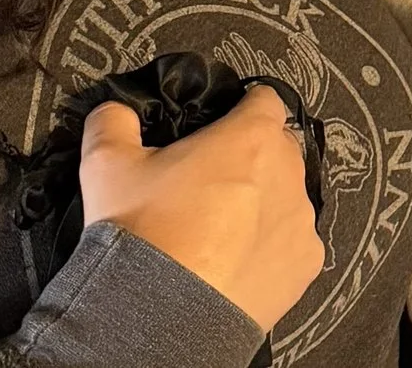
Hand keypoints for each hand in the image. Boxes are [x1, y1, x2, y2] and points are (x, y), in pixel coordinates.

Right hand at [77, 84, 324, 331]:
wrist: (159, 312)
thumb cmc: (141, 231)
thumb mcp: (107, 166)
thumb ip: (113, 123)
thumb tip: (114, 111)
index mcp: (252, 138)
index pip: (265, 100)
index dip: (244, 106)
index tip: (225, 121)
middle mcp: (289, 173)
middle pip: (279, 149)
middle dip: (252, 157)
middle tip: (210, 181)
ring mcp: (302, 221)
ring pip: (287, 198)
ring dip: (263, 204)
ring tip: (219, 231)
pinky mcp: (305, 264)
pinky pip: (292, 244)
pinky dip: (270, 248)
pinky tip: (236, 262)